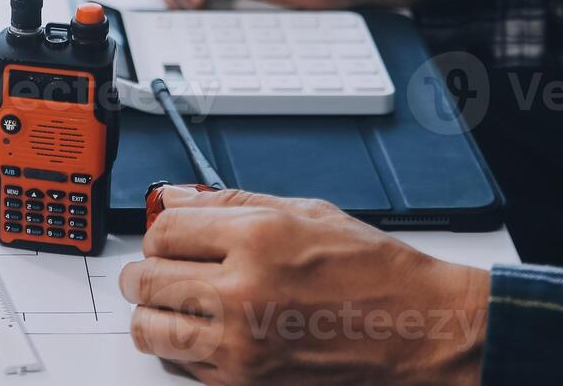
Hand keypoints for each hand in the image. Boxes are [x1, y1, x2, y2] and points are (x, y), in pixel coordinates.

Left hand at [121, 186, 488, 384]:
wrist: (417, 331)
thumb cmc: (371, 272)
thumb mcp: (304, 212)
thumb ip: (230, 202)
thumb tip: (175, 196)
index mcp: (256, 239)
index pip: (162, 231)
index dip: (158, 231)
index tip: (166, 236)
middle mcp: (242, 292)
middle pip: (146, 280)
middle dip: (146, 271)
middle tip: (159, 269)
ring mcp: (241, 344)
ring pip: (151, 328)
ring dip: (152, 313)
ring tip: (170, 303)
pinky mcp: (244, 383)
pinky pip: (183, 364)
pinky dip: (184, 348)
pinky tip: (207, 331)